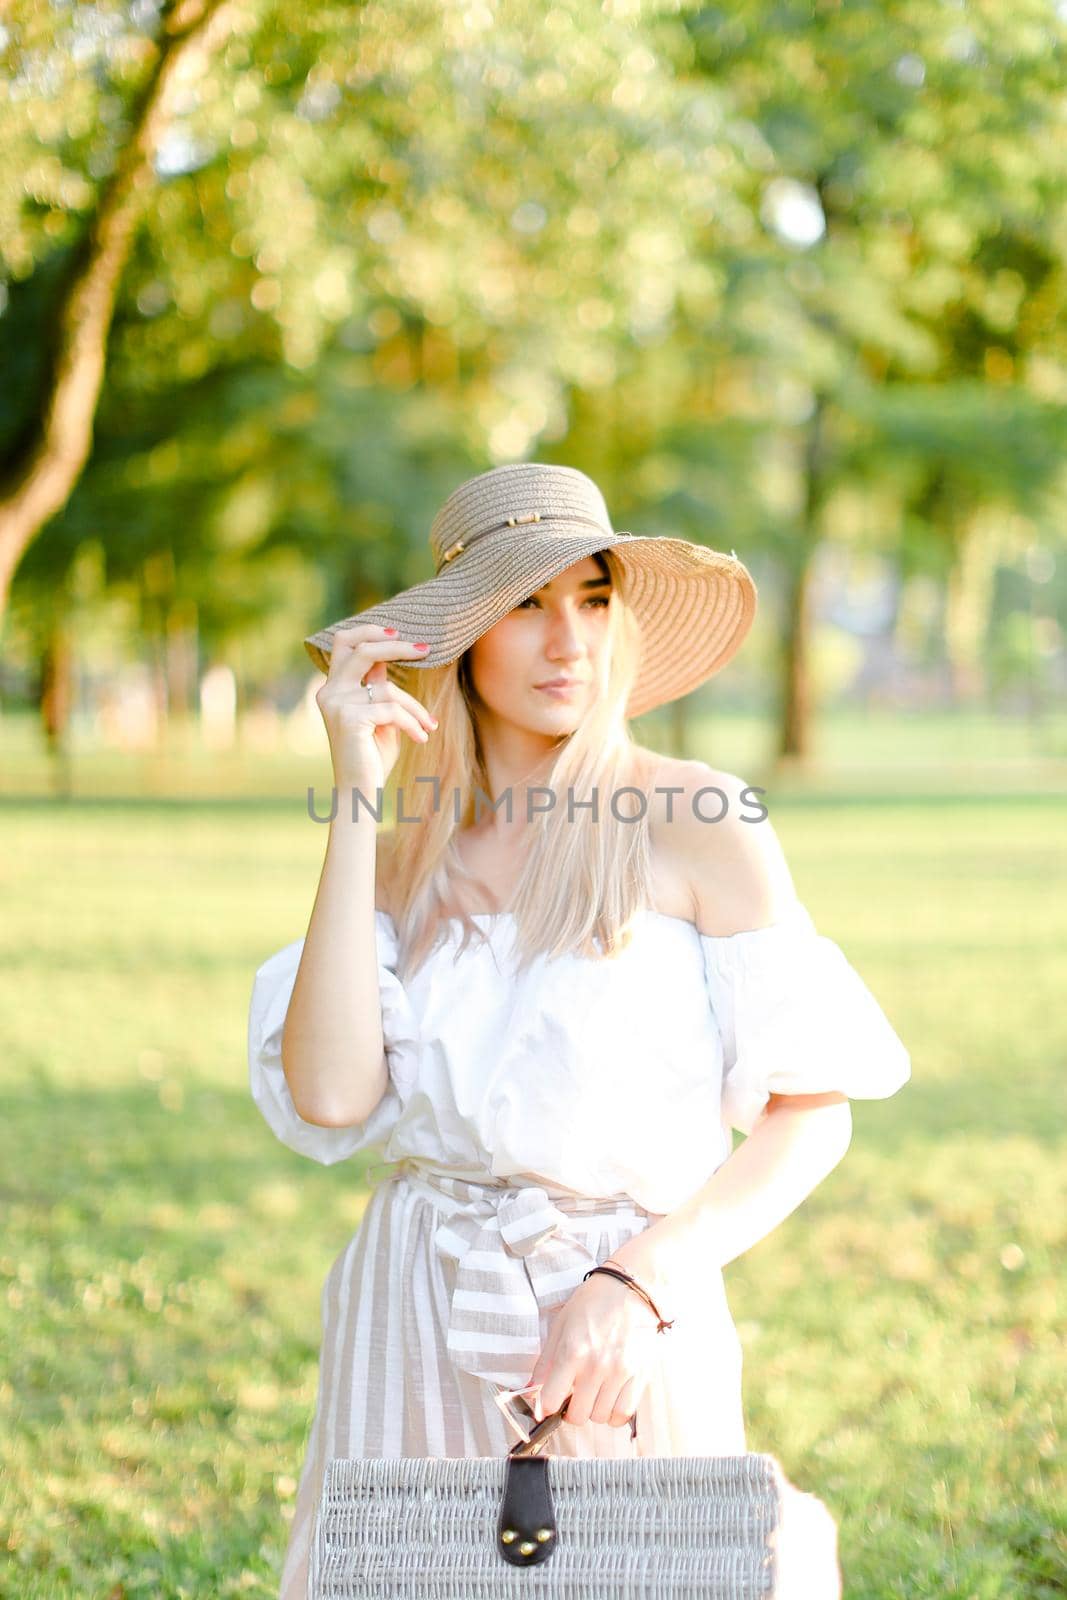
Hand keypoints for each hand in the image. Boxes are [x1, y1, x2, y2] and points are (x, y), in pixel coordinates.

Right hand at [315, 624, 437, 790]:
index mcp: (332, 687)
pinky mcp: (350, 720)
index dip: (370, 630)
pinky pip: (392, 711)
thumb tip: (391, 654)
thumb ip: (378, 686)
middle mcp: (328, 692)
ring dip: (415, 707)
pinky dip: (412, 723)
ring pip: (387, 688)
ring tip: (428, 725)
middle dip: (397, 646)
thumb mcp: (379, 714)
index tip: (400, 634)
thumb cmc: (372, 755)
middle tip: (426, 649)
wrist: (360, 792)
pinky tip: (422, 737)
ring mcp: (336, 705)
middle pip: (363, 649)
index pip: (345, 642)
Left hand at [524, 1267, 660, 1429]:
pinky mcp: (640, 1375)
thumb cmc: (593, 1303)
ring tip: (594, 1392)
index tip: (550, 1403)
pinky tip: (610, 1398)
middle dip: (571, 1410)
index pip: (551, 1401)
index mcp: (572, 1351)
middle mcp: (596, 1366)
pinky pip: (623, 1413)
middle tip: (575, 1395)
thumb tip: (530, 1389)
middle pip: (577, 1416)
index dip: (547, 1407)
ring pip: (600, 1417)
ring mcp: (619, 1372)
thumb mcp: (561, 1325)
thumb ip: (546, 1361)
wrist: (629, 1288)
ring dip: (593, 1410)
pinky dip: (614, 1413)